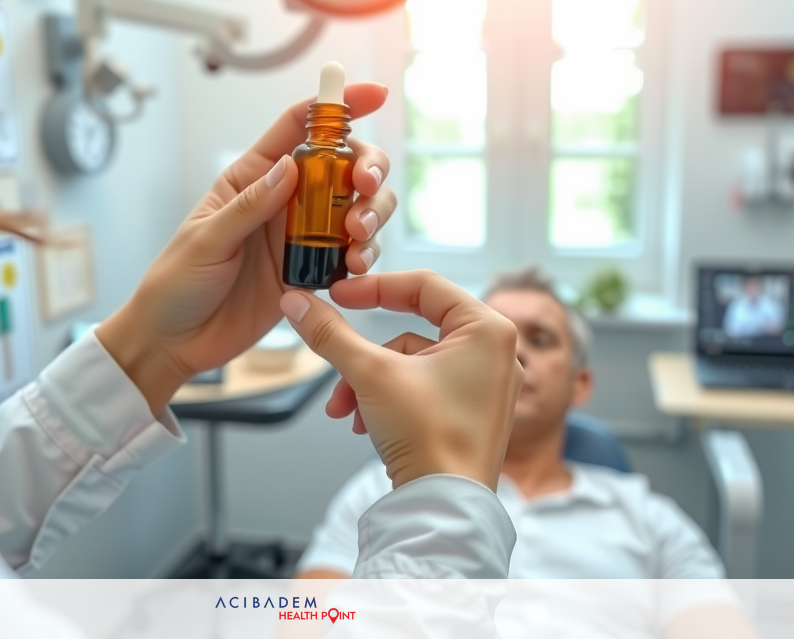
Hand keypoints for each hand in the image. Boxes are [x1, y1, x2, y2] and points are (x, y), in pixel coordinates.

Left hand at [96, 83, 397, 413]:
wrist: (174, 342)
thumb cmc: (176, 283)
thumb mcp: (207, 239)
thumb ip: (251, 205)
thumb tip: (291, 166)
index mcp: (253, 177)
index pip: (300, 127)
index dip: (338, 106)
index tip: (374, 95)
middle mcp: (284, 201)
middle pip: (344, 166)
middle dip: (368, 169)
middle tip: (365, 189)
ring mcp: (301, 237)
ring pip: (357, 209)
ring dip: (372, 215)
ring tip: (358, 238)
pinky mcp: (312, 274)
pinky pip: (352, 255)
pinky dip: (365, 256)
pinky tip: (354, 268)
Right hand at [279, 271, 523, 490]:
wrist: (444, 508)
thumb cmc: (431, 437)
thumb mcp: (370, 373)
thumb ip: (331, 333)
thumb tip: (297, 301)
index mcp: (488, 330)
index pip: (425, 285)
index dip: (374, 287)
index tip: (337, 294)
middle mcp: (496, 353)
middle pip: (413, 328)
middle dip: (365, 354)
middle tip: (335, 348)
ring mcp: (485, 386)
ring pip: (410, 363)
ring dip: (368, 382)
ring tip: (345, 409)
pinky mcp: (471, 414)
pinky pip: (421, 388)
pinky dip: (387, 399)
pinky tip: (363, 424)